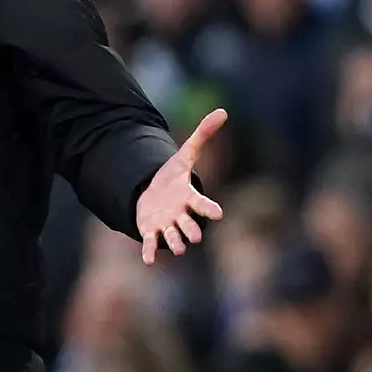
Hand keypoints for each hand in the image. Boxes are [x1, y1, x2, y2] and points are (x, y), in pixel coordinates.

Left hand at [136, 108, 226, 265]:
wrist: (152, 196)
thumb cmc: (172, 179)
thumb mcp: (183, 156)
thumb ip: (201, 136)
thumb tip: (223, 111)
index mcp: (189, 199)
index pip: (203, 205)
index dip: (209, 209)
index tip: (218, 214)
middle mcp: (181, 216)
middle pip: (190, 226)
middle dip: (192, 231)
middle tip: (195, 235)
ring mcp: (167, 226)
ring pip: (173, 237)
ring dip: (175, 242)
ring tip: (177, 247)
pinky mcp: (151, 232)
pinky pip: (152, 244)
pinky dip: (151, 251)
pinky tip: (149, 260)